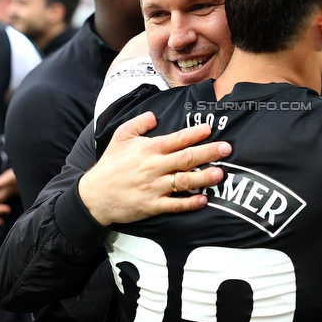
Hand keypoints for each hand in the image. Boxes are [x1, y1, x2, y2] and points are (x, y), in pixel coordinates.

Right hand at [80, 112, 230, 225]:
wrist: (95, 195)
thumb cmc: (110, 164)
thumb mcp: (120, 137)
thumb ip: (138, 123)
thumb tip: (154, 115)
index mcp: (148, 149)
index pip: (176, 139)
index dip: (195, 133)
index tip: (210, 128)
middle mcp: (154, 167)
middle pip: (186, 158)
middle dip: (209, 152)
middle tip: (227, 149)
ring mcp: (154, 187)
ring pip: (183, 181)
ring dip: (204, 177)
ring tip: (220, 173)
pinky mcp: (152, 205)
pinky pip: (174, 204)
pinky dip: (189, 203)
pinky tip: (203, 199)